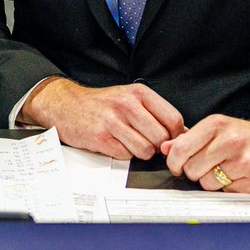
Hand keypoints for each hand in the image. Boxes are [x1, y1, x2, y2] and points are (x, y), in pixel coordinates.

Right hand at [19, 78, 185, 159]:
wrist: (65, 105)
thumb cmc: (101, 104)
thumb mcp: (130, 99)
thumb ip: (156, 114)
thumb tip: (184, 135)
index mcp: (139, 93)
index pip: (174, 119)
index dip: (175, 135)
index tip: (167, 139)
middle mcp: (127, 104)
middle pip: (161, 138)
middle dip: (156, 146)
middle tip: (145, 142)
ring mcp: (113, 121)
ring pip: (146, 150)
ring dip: (139, 152)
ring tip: (127, 141)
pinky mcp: (100, 138)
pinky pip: (126, 156)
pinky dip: (122, 154)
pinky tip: (113, 143)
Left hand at [161, 116, 249, 192]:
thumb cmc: (247, 136)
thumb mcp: (218, 129)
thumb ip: (189, 139)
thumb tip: (164, 148)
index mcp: (216, 124)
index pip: (181, 149)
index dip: (174, 162)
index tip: (177, 166)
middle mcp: (230, 140)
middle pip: (192, 169)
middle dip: (195, 173)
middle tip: (207, 167)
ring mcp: (245, 161)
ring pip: (208, 184)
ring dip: (213, 182)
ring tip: (226, 171)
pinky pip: (228, 192)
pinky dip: (231, 188)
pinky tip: (240, 177)